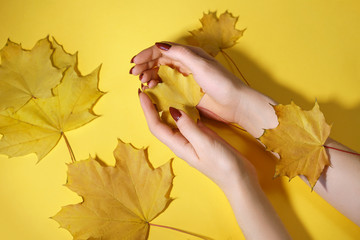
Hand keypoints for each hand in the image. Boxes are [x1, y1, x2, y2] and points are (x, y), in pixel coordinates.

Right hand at [131, 42, 277, 137]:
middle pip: (160, 60)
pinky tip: (152, 88)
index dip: (147, 55)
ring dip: (150, 75)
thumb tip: (159, 45)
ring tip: (143, 82)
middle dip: (145, 65)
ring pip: (162, 72)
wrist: (235, 103)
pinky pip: (167, 85)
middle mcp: (186, 64)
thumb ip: (180, 54)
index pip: (163, 50)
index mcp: (189, 54)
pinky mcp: (187, 90)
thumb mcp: (201, 65)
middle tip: (134, 73)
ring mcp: (186, 78)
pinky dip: (157, 85)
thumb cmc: (221, 83)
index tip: (135, 63)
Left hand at [138, 91, 257, 189]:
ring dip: (164, 108)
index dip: (147, 110)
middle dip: (151, 108)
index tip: (141, 93)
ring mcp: (190, 141)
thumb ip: (188, 127)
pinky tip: (182, 103)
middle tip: (147, 89)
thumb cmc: (222, 164)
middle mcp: (181, 143)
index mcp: (178, 145)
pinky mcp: (200, 138)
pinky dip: (180, 111)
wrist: (239, 178)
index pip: (156, 126)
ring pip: (171, 122)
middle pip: (160, 124)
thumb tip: (172, 110)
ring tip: (160, 92)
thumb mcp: (204, 143)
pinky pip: (185, 122)